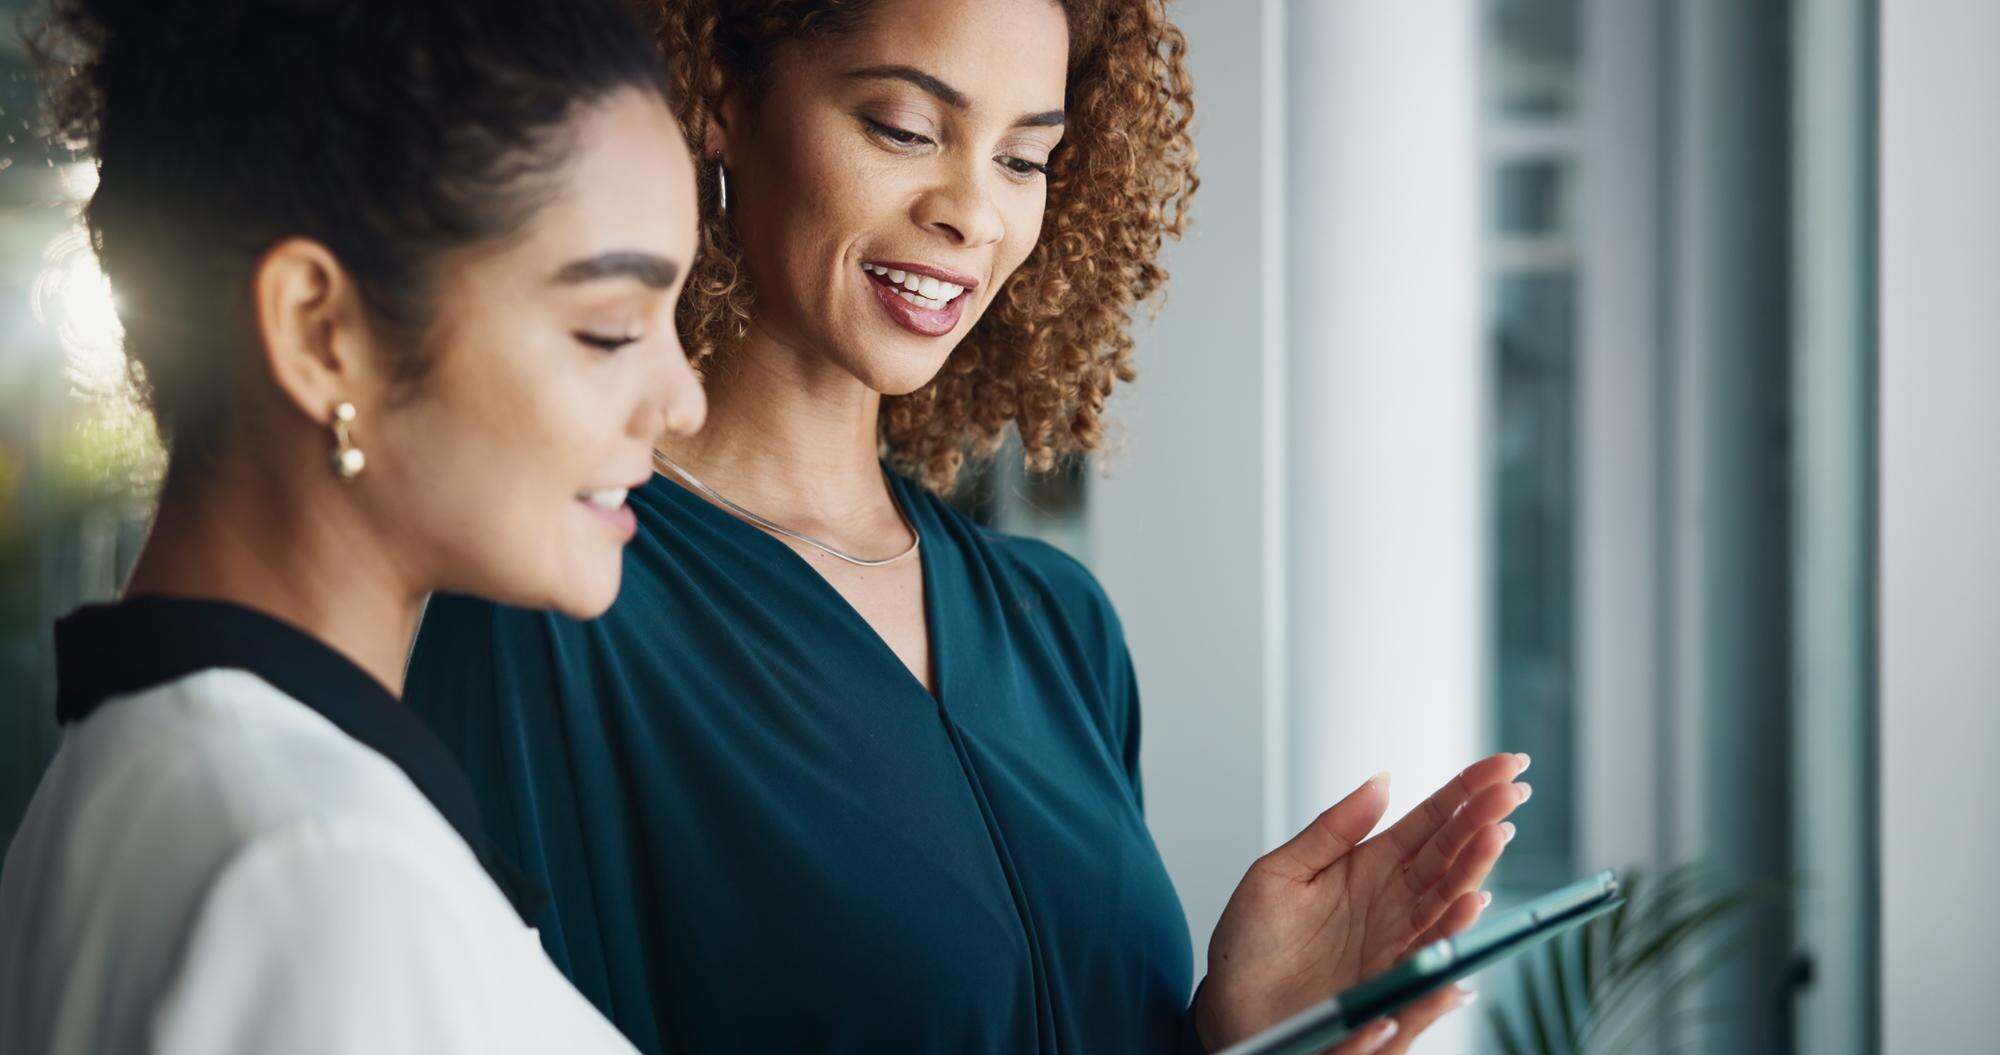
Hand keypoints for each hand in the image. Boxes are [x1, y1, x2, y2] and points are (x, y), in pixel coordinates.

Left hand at [1194, 753, 1531, 1049]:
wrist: (1233, 1009)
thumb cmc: (1252, 943)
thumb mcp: (1280, 872)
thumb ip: (1331, 829)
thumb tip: (1382, 780)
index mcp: (1369, 865)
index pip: (1429, 822)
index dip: (1465, 792)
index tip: (1502, 763)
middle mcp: (1394, 902)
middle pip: (1450, 855)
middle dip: (1483, 819)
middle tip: (1513, 788)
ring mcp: (1397, 943)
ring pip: (1449, 899)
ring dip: (1476, 867)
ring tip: (1496, 833)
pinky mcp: (1391, 984)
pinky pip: (1429, 954)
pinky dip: (1453, 931)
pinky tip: (1473, 904)